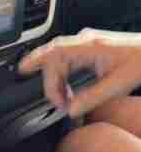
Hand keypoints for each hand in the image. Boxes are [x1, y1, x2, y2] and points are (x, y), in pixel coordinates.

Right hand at [19, 29, 140, 117]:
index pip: (53, 54)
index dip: (37, 65)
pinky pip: (66, 60)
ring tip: (63, 99)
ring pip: (57, 60)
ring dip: (56, 81)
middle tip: (58, 104)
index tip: (34, 82)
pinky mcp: (89, 49)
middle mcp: (85, 42)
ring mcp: (86, 44)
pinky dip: (62, 76)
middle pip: (52, 59)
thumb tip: (71, 110)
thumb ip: (92, 98)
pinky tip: (66, 89)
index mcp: (89, 46)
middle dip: (50, 83)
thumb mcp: (118, 85)